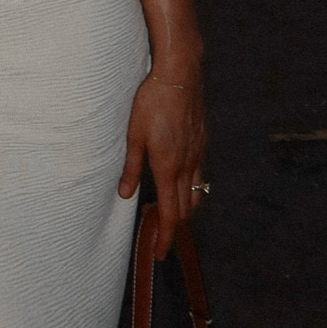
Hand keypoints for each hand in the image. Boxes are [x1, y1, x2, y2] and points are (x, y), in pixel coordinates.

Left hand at [119, 55, 207, 257]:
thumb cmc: (152, 102)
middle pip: (186, 208)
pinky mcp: (202, 141)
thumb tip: (125, 194)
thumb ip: (130, 167)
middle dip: (174, 224)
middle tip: (158, 232)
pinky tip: (178, 176)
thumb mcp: (133, 134)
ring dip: (184, 206)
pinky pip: (199, 173)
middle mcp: (188, 165)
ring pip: (196, 192)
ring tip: (168, 208)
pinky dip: (190, 185)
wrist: (179, 74)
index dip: (165, 238)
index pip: (171, 215)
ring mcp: (198, 153)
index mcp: (168, 167)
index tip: (159, 253)